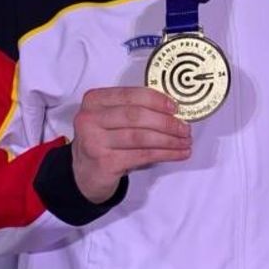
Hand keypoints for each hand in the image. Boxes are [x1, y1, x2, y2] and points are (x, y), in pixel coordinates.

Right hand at [71, 87, 191, 203]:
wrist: (84, 173)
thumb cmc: (103, 141)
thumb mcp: (111, 119)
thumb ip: (133, 109)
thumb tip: (172, 110)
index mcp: (94, 100)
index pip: (130, 95)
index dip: (156, 100)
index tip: (175, 107)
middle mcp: (90, 119)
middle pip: (136, 116)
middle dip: (166, 122)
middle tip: (184, 128)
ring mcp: (95, 141)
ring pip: (141, 137)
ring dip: (168, 140)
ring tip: (185, 142)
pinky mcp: (104, 162)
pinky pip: (142, 155)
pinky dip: (164, 154)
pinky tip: (177, 154)